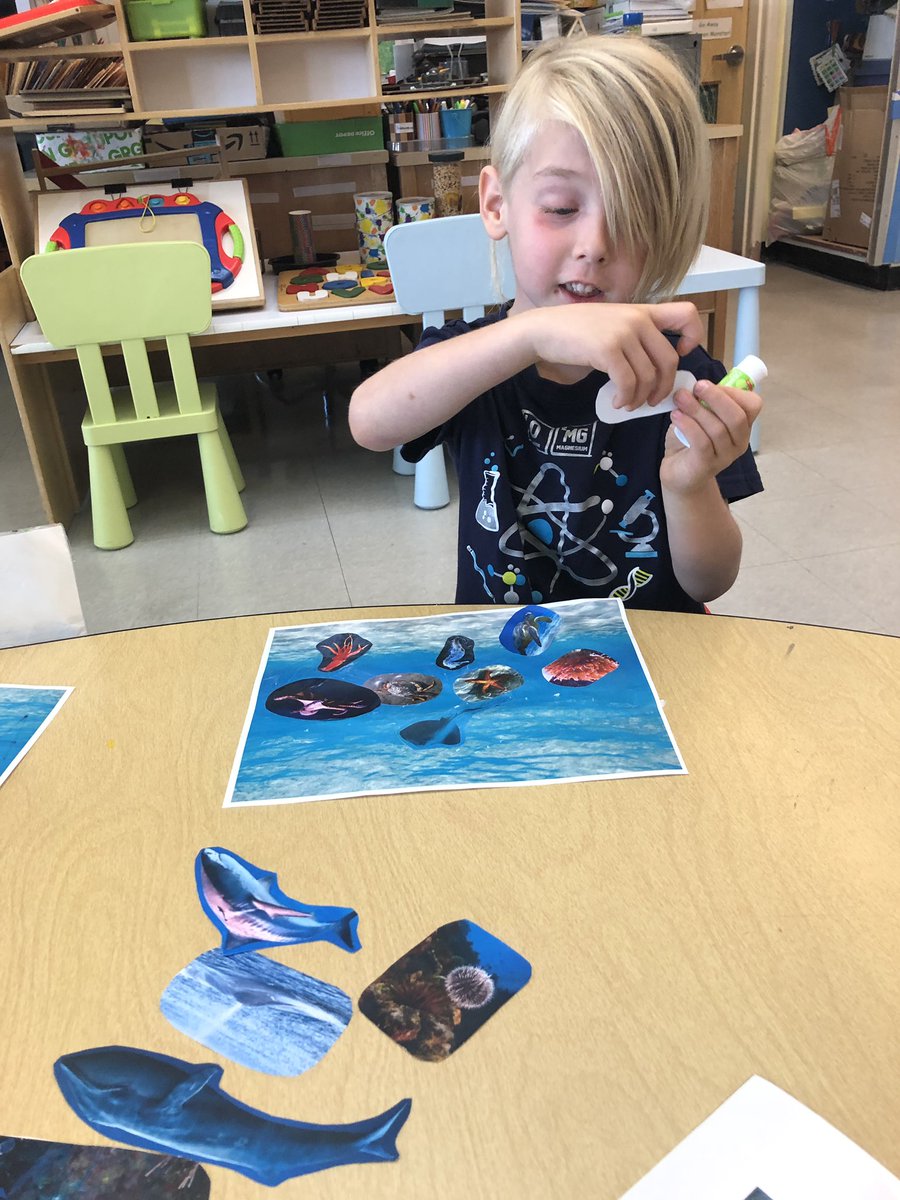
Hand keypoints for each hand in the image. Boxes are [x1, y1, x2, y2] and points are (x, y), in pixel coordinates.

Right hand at [520, 301, 703, 409]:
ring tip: (627, 404)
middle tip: (651, 401)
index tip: (681, 353)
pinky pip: (628, 383)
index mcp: (643, 312)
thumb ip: (636, 336)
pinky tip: (617, 402)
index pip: (687, 314)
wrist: (544, 329)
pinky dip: (625, 399)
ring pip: (648, 377)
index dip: (694, 336)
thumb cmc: (577, 331)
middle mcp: (638, 319)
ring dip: (640, 398)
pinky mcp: (607, 350)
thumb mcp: (613, 323)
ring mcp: (623, 333)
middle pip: (669, 361)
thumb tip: (655, 369)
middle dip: (663, 387)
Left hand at [661, 379, 762, 492]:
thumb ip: (705, 401)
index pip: (753, 405)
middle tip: (697, 386)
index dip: (733, 391)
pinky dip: (688, 425)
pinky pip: (702, 442)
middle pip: (737, 417)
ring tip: (679, 398)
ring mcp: (725, 456)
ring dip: (696, 409)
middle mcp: (739, 442)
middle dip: (716, 397)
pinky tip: (676, 416)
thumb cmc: (690, 441)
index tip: (709, 384)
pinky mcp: (707, 466)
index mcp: (743, 426)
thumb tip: (694, 383)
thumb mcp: (701, 416)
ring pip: (717, 429)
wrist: (678, 473)